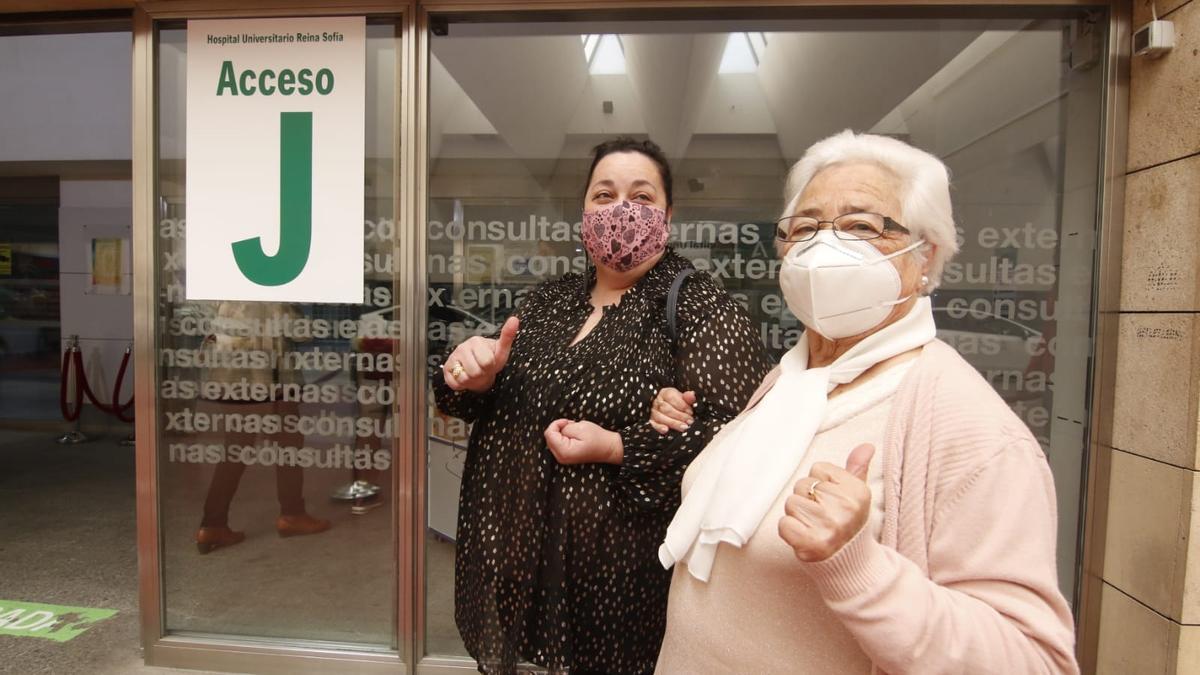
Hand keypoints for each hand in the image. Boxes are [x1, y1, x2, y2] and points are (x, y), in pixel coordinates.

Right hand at [442, 316, 518, 393]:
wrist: (479, 369)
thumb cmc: (491, 359)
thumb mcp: (502, 350)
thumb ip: (507, 336)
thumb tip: (514, 319)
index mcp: (476, 341)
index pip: (487, 362)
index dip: (490, 367)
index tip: (490, 362)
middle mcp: (462, 347)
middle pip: (475, 372)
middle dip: (481, 374)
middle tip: (482, 369)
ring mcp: (453, 358)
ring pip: (465, 378)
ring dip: (472, 380)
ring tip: (474, 373)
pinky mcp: (446, 369)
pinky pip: (455, 383)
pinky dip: (462, 385)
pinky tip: (465, 376)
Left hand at [544, 419, 622, 464]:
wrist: (608, 448)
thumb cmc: (597, 438)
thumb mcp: (580, 428)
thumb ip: (564, 428)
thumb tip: (557, 429)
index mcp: (564, 451)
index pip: (549, 433)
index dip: (557, 423)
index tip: (568, 421)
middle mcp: (560, 457)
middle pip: (549, 437)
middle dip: (558, 428)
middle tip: (572, 426)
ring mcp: (562, 458)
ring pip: (552, 440)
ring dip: (561, 432)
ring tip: (575, 431)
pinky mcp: (565, 457)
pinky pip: (557, 444)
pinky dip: (563, 437)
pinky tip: (574, 436)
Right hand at [649, 387, 694, 434]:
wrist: (670, 410)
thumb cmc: (678, 405)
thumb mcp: (683, 399)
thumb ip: (688, 398)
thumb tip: (692, 394)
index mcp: (665, 393)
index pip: (671, 397)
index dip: (682, 405)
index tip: (690, 412)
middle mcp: (657, 402)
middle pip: (666, 408)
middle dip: (679, 415)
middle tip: (690, 421)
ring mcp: (653, 412)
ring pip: (660, 417)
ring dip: (673, 423)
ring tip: (684, 427)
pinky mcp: (651, 422)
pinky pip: (653, 424)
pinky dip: (659, 427)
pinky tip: (666, 430)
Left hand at [777, 444, 874, 562]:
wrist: (850, 564)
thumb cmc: (848, 524)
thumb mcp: (857, 496)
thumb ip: (858, 469)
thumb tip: (866, 446)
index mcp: (857, 492)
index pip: (818, 469)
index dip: (820, 484)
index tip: (832, 501)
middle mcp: (846, 507)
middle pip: (802, 484)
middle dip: (807, 499)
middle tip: (822, 517)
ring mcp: (829, 526)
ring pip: (791, 502)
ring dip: (797, 516)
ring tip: (814, 527)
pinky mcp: (812, 543)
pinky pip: (783, 523)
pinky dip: (789, 531)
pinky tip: (804, 537)